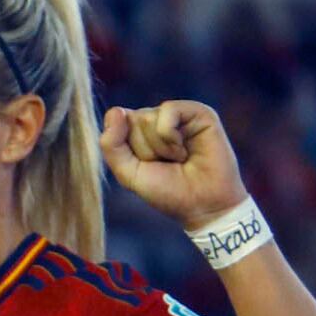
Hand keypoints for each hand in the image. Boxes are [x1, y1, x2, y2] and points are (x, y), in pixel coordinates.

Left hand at [99, 99, 249, 227]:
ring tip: (179, 159)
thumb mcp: (129, 173)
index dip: (126, 151)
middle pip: (131, 121)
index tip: (146, 167)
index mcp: (139, 132)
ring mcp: (178, 114)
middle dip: (144, 150)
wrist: (203, 204)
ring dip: (160, 147)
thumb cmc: (168, 191)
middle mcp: (158, 119)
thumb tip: (116, 110)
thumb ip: (112, 145)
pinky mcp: (198, 112)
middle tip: (166, 164)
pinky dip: (170, 136)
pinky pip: (167, 110)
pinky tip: (185, 150)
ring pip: (147, 117)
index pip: (115, 124)